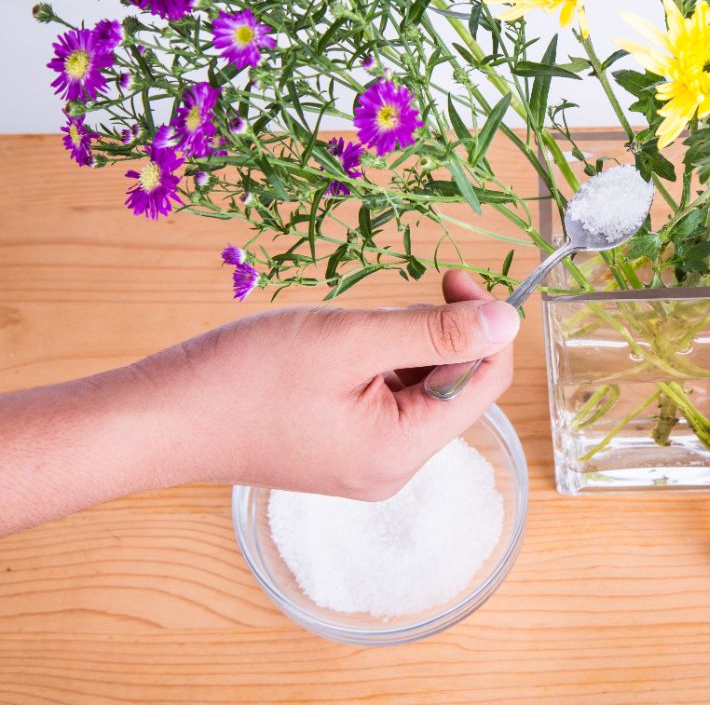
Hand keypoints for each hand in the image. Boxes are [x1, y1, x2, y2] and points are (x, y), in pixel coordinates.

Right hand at [137, 270, 518, 498]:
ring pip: (420, 389)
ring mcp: (368, 463)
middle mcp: (393, 467)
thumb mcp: (350, 340)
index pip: (485, 383)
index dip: (484, 325)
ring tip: (349, 332)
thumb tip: (509, 321)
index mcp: (402, 449)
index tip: (454, 280)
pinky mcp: (344, 450)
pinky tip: (338, 350)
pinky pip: (387, 399)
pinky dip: (378, 364)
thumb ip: (435, 331)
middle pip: (453, 387)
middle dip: (436, 335)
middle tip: (399, 299)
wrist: (162, 416)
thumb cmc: (245, 376)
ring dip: (404, 347)